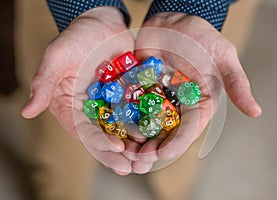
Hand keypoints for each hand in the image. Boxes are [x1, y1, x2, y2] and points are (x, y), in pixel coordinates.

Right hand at [21, 7, 134, 174]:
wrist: (103, 24)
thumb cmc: (77, 37)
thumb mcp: (57, 57)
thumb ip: (44, 82)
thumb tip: (27, 111)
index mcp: (71, 107)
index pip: (83, 131)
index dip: (98, 142)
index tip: (116, 148)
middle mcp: (91, 111)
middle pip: (104, 137)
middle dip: (118, 153)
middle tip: (133, 166)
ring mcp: (111, 105)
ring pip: (123, 130)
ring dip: (134, 145)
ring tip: (148, 157)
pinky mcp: (128, 97)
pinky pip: (138, 113)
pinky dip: (146, 124)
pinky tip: (158, 134)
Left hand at [132, 12, 261, 172]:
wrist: (173, 21)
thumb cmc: (200, 37)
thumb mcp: (222, 57)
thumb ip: (236, 83)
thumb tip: (257, 112)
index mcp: (198, 104)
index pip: (189, 129)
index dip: (176, 143)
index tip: (162, 154)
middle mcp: (178, 107)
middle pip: (165, 133)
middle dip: (152, 149)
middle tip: (138, 163)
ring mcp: (157, 100)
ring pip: (146, 125)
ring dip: (135, 141)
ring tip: (123, 154)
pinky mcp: (140, 91)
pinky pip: (131, 108)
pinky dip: (123, 120)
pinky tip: (112, 131)